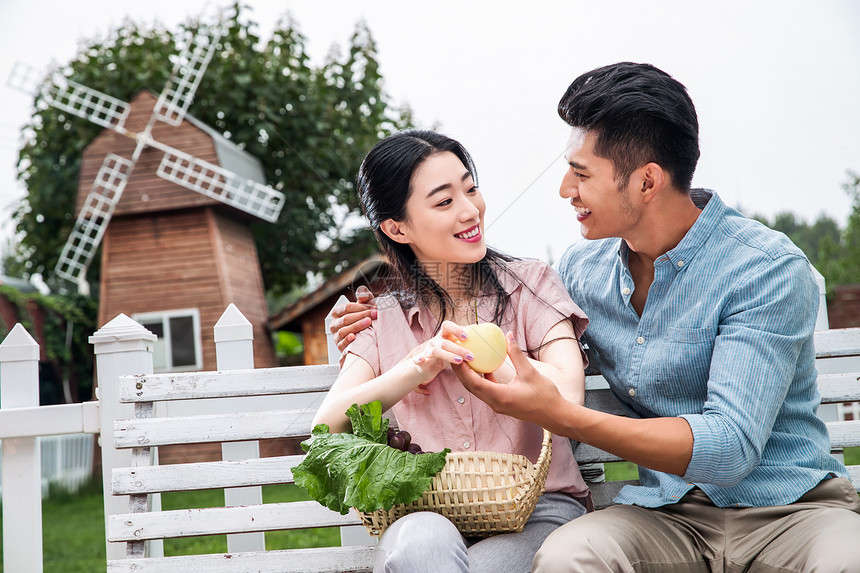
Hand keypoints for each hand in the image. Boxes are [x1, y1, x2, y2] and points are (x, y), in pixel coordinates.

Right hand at [330, 286, 376, 351]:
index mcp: (337, 312)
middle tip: (374, 314)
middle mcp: (334, 324)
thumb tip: (362, 296)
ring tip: (369, 322)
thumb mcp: (365, 304)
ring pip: (344, 331)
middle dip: (362, 316)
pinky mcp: (340, 346)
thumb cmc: (364, 316)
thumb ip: (364, 295)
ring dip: (357, 326)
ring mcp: (336, 336)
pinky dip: (347, 340)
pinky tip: (354, 337)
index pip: (347, 308)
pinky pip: (341, 344)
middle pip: (346, 319)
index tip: (374, 307)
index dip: (361, 307)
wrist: (367, 333)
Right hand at [408, 321, 471, 390]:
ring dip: (448, 355)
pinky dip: (418, 359)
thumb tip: (481, 333)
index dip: (456, 329)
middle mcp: (435, 341)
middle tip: (471, 356)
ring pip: (437, 351)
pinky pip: (418, 359)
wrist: (427, 364)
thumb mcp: (454, 344)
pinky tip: (421, 360)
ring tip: (460, 361)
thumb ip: (465, 339)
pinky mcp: (421, 360)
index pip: (447, 326)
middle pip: (446, 342)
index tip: (466, 337)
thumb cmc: (446, 352)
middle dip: (459, 349)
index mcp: (443, 334)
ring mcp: (428, 350)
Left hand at [452, 332, 568, 433]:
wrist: (555, 416)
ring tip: (465, 359)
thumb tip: (508, 335)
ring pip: (477, 390)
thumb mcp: (530, 372)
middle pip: (471, 387)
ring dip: (469, 376)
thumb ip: (516, 354)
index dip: (463, 369)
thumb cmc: (545, 396)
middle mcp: (495, 403)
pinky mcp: (502, 404)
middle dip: (461, 371)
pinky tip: (484, 367)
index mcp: (500, 396)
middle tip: (455, 354)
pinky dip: (482, 379)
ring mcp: (498, 405)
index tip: (457, 355)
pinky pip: (486, 391)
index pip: (474, 382)